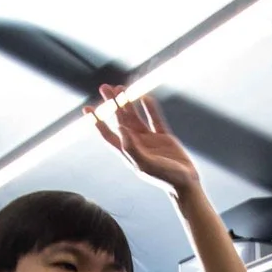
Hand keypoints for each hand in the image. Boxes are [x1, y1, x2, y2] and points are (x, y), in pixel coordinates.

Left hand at [91, 84, 200, 199]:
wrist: (184, 183)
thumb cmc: (163, 177)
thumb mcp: (145, 164)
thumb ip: (131, 148)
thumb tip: (119, 128)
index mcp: (128, 152)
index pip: (108, 134)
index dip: (97, 121)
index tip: (87, 108)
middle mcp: (136, 144)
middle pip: (120, 120)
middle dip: (112, 104)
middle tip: (104, 87)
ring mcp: (149, 140)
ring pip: (135, 117)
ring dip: (127, 102)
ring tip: (120, 88)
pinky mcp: (163, 137)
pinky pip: (154, 119)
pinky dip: (150, 109)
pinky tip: (145, 98)